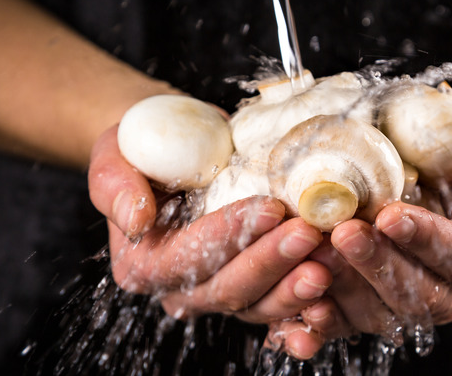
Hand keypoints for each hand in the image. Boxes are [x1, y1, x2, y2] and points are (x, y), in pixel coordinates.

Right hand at [88, 125, 338, 357]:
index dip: (230, 235)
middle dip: (272, 261)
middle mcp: (179, 289)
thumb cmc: (144, 149)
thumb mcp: (113, 153)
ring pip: (260, 303)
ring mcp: (218, 291)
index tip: (269, 207)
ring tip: (332, 259)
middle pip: (229, 288)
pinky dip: (309, 301)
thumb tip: (136, 218)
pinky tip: (338, 283)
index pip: (189, 258)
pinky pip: (281, 304)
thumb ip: (115, 185)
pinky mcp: (251, 286)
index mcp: (143, 265)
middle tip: (310, 232)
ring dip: (297, 286)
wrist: (174, 152)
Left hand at [306, 122, 451, 342]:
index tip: (390, 215)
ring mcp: (401, 305)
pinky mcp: (360, 311)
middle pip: (417, 295)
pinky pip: (342, 326)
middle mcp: (445, 291)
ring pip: (377, 314)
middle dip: (378, 264)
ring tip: (316, 254)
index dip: (425, 239)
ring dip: (344, 288)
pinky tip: (304, 308)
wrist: (417, 159)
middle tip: (344, 232)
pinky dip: (322, 322)